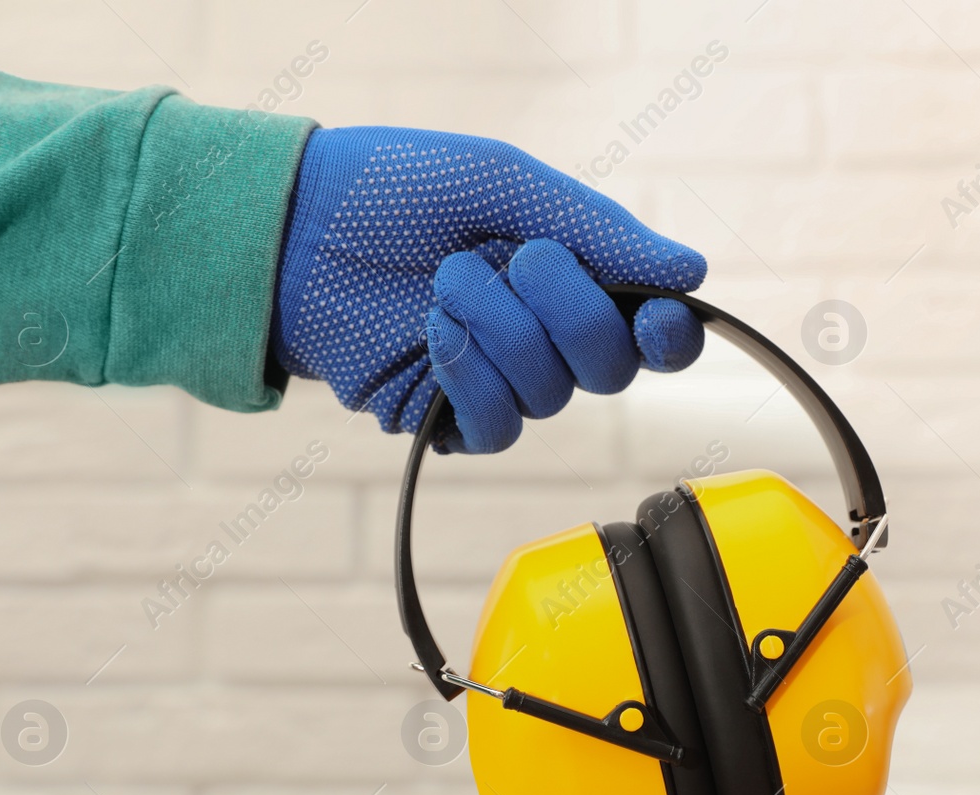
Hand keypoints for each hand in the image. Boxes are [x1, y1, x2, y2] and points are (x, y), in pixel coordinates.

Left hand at [271, 127, 706, 452]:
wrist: (290, 227)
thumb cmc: (393, 187)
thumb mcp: (500, 182)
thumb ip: (595, 229)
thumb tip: (689, 273)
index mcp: (575, 274)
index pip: (655, 330)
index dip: (670, 335)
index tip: (656, 317)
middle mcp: (548, 335)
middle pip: (612, 367)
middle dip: (571, 313)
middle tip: (517, 259)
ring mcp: (501, 380)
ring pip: (551, 396)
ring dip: (499, 332)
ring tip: (444, 282)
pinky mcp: (449, 418)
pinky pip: (497, 427)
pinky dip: (469, 379)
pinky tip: (433, 335)